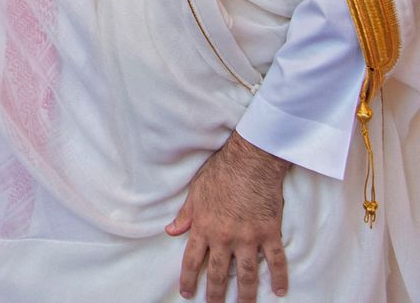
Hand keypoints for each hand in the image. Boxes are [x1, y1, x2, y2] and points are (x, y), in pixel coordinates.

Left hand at [166, 131, 290, 301]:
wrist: (250, 162)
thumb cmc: (220, 174)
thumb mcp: (195, 193)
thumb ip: (185, 215)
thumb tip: (171, 231)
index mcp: (204, 227)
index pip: (192, 260)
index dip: (188, 278)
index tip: (187, 293)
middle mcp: (224, 237)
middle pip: (218, 272)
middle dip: (215, 293)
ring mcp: (248, 237)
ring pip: (247, 274)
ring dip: (245, 294)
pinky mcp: (269, 233)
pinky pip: (275, 261)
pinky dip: (278, 277)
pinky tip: (280, 291)